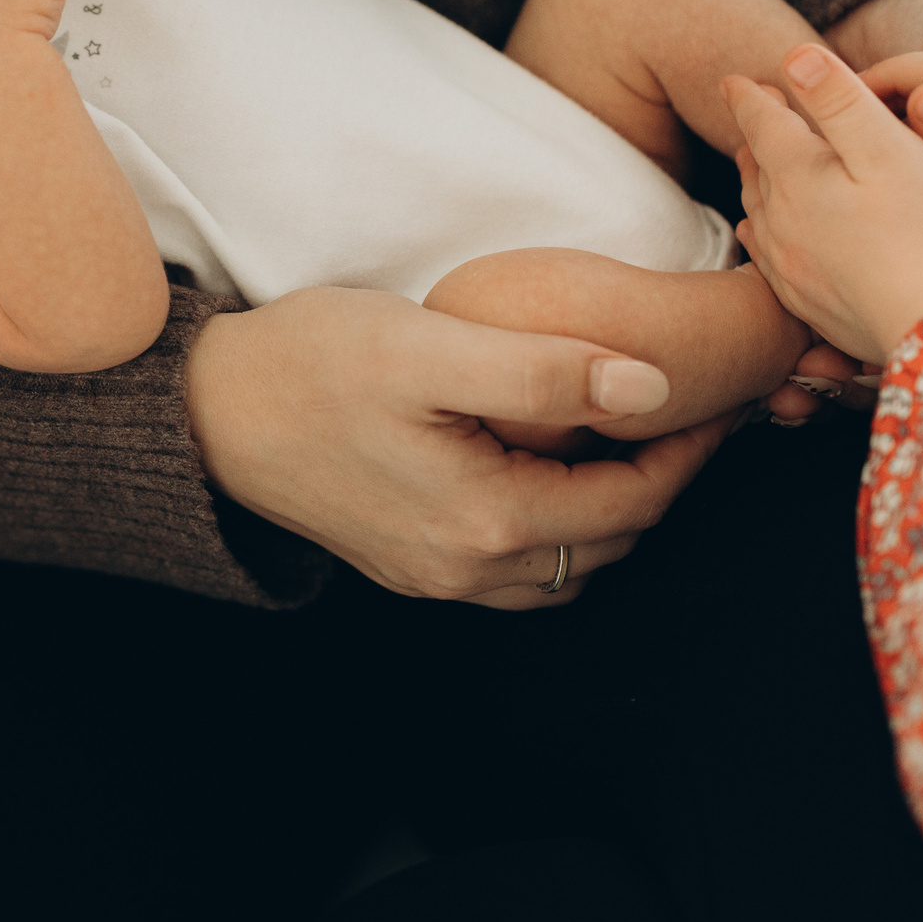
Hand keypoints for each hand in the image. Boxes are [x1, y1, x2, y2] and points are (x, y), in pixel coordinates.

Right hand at [186, 286, 731, 608]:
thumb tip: (650, 388)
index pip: (632, 501)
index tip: (718, 397)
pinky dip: (558, 529)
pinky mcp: (408, 564)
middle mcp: (467, 568)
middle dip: (661, 484)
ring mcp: (435, 576)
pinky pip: (517, 569)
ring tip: (629, 441)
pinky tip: (550, 473)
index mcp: (485, 519)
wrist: (205, 413)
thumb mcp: (430, 345)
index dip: (689, 450)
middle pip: (609, 542)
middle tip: (690, 416)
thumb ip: (543, 370)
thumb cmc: (309, 364)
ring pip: (568, 566)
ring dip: (612, 513)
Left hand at [727, 46, 922, 365]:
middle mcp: (781, 220)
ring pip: (756, 212)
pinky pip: (765, 258)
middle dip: (754, 137)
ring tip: (753, 166)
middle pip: (756, 168)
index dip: (750, 97)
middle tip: (753, 114)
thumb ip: (839, 100)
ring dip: (753, 183)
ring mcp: (789, 265)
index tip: (736, 81)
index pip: (762, 125)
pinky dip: (760, 233)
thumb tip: (795, 58)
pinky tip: (758, 235)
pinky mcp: (805, 302)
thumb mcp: (889, 148)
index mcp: (799, 176)